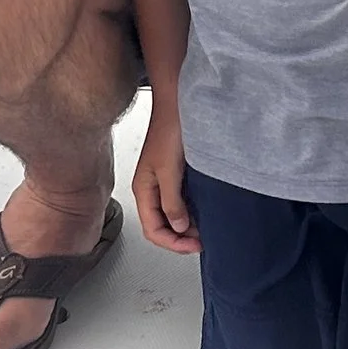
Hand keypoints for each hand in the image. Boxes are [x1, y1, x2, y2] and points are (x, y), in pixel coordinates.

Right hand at [133, 109, 199, 253]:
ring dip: (187, 226)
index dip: (173, 243)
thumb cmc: (169, 130)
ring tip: (205, 229)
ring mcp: (162, 181)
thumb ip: (172, 201)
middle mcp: (151, 188)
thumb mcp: (169, 170)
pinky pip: (180, 201)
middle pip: (161, 225)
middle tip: (202, 241)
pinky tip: (203, 211)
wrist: (178, 103)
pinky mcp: (175, 174)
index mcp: (143, 189)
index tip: (195, 246)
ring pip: (171, 215)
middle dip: (180, 238)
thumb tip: (179, 226)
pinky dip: (191, 211)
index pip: (153, 229)